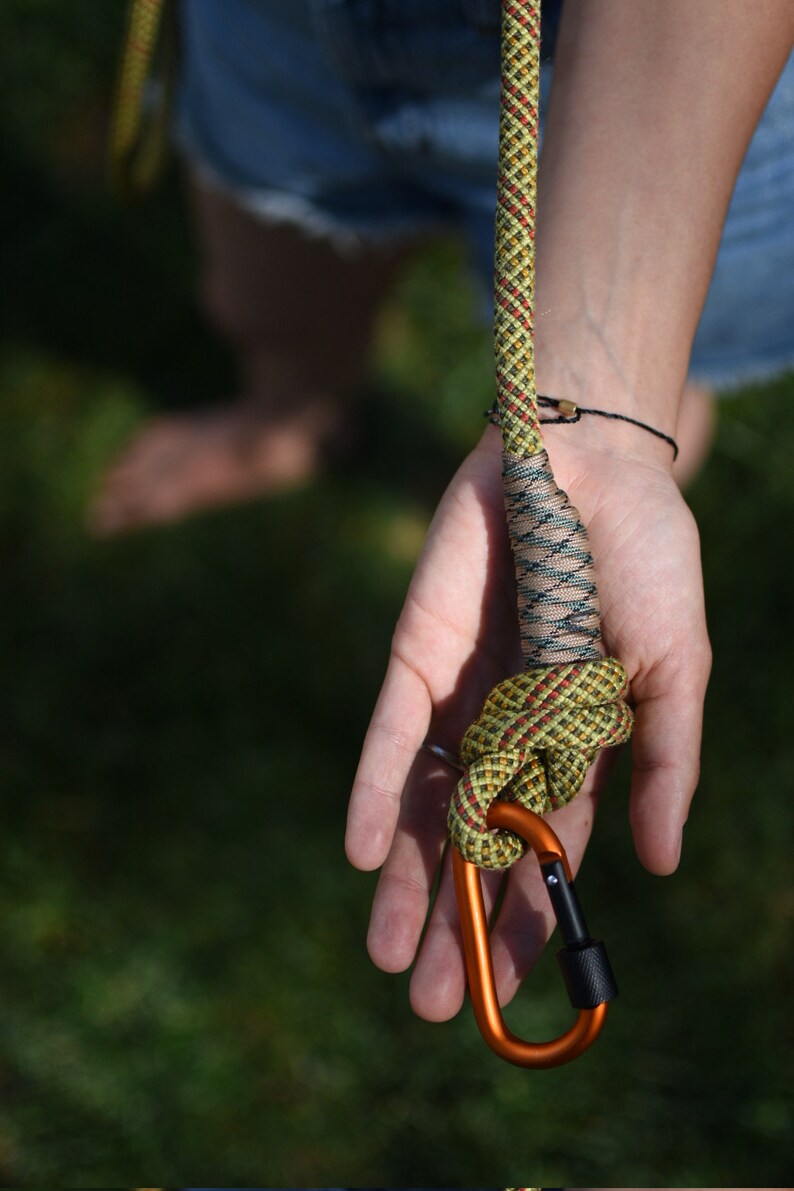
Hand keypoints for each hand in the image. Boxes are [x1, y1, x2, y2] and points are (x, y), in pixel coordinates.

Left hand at [345, 421, 710, 1020]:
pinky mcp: (417, 655)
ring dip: (410, 882)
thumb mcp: (674, 670)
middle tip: (432, 1005)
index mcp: (576, 743)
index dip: (531, 921)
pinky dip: (378, 793)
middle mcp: (511, 731)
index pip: (548, 853)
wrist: (589, 460)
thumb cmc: (647, 560)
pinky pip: (393, 735)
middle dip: (457, 925)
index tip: (512, 994)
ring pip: (429, 807)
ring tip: (391, 960)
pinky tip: (366, 854)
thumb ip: (662, 763)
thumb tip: (657, 865)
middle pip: (478, 847)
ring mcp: (463, 697)